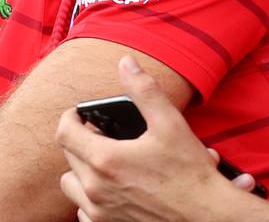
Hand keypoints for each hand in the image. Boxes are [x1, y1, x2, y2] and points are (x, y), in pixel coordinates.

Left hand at [57, 56, 252, 221]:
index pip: (65, 132)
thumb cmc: (189, 172)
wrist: (203, 214)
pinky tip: (111, 188)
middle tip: (103, 134)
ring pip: (71, 185)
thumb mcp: (170, 123)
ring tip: (105, 162)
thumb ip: (144, 90)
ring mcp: (98, 211)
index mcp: (105, 159)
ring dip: (81, 170)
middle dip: (81, 140)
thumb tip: (126, 63)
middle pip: (68, 156)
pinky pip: (82, 211)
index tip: (81, 113)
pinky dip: (90, 198)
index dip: (70, 117)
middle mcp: (95, 188)